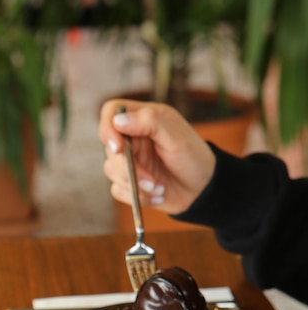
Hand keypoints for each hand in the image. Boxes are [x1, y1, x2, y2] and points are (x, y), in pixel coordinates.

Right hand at [98, 99, 215, 215]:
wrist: (202, 189)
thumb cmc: (193, 157)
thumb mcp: (176, 135)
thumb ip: (149, 121)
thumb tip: (118, 121)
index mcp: (141, 119)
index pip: (111, 112)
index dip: (108, 128)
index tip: (118, 147)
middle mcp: (131, 138)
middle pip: (109, 148)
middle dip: (128, 169)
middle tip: (151, 181)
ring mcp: (128, 161)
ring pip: (112, 171)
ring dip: (136, 185)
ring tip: (160, 188)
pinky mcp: (128, 182)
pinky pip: (118, 191)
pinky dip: (138, 197)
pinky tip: (158, 196)